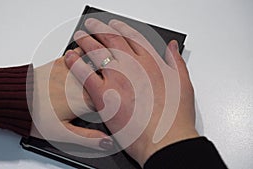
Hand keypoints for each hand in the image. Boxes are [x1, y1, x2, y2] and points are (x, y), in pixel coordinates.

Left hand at [30, 48, 112, 150]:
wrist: (13, 97)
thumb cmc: (35, 116)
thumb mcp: (61, 134)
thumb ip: (88, 138)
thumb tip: (107, 142)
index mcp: (85, 102)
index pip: (112, 100)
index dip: (120, 103)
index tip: (122, 105)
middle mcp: (82, 84)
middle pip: (109, 79)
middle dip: (116, 82)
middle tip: (121, 84)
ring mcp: (73, 70)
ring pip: (98, 62)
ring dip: (106, 64)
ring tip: (112, 66)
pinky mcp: (62, 62)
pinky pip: (81, 52)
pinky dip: (88, 52)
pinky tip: (90, 56)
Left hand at [64, 18, 198, 165]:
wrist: (165, 139)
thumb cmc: (174, 117)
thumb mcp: (182, 84)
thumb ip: (176, 61)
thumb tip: (172, 46)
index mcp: (151, 62)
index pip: (133, 37)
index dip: (122, 28)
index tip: (115, 24)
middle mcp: (133, 65)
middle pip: (112, 39)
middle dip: (99, 29)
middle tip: (91, 25)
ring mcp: (117, 78)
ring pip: (96, 52)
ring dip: (86, 41)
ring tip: (79, 36)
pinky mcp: (103, 95)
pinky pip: (84, 73)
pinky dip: (75, 62)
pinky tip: (70, 57)